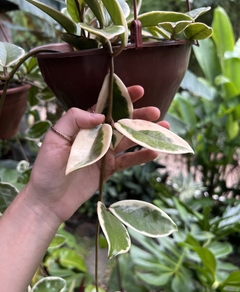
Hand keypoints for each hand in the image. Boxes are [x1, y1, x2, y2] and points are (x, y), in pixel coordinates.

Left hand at [24, 86, 169, 224]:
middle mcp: (97, 137)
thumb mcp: (55, 139)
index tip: (138, 91)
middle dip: (139, 117)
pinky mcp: (109, 170)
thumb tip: (101, 114)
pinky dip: (141, 157)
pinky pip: (128, 161)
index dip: (122, 98)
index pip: (106, 107)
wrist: (49, 200)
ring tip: (164, 129)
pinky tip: (154, 152)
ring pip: (129, 141)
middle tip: (156, 112)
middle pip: (122, 123)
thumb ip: (74, 120)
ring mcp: (105, 154)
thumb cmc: (47, 168)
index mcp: (84, 126)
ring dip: (146, 135)